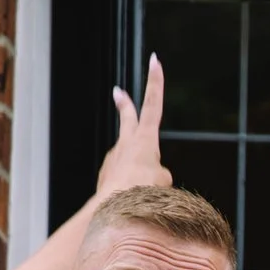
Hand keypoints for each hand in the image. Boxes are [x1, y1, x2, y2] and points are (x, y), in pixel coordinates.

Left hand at [94, 54, 170, 197]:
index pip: (153, 104)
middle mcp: (127, 144)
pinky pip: (124, 179)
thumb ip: (161, 174)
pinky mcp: (106, 174)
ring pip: (131, 161)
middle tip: (118, 92)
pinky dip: (129, 186)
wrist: (114, 208)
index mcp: (145, 140)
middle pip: (128, 118)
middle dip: (126, 105)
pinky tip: (129, 198)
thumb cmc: (141, 193)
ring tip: (141, 189)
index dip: (156, 82)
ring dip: (136, 170)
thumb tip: (154, 177)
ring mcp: (114, 158)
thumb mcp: (163, 183)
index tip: (155, 61)